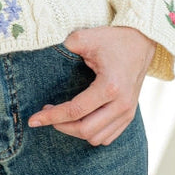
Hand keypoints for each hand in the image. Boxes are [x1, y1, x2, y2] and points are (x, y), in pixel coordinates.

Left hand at [28, 26, 155, 145]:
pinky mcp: (129, 115)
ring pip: (96, 137)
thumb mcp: (87, 37)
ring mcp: (127, 112)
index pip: (76, 110)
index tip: (33, 120)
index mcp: (109, 87)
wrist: (141, 42)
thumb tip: (47, 52)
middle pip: (85, 130)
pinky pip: (108, 136)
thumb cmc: (113, 40)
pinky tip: (78, 120)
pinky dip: (90, 133)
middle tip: (46, 113)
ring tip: (60, 116)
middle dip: (61, 126)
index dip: (52, 117)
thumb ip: (67, 45)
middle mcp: (121, 104)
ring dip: (75, 131)